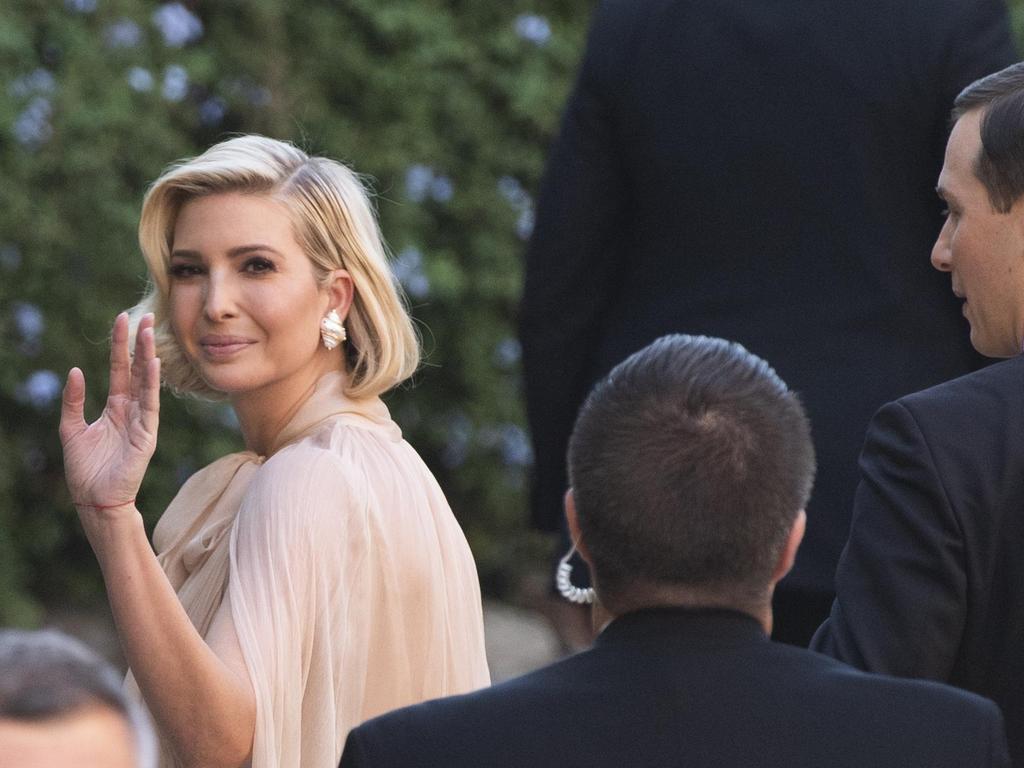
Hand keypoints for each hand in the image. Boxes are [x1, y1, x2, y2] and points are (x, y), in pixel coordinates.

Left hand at [60, 312, 160, 512]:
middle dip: (139, 343)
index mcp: (115, 408)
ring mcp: (142, 421)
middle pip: (138, 370)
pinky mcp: (147, 435)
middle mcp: (132, 410)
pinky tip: (152, 364)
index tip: (122, 320)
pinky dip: (151, 383)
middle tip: (144, 317)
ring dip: (148, 357)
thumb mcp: (71, 429)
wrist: (95, 500)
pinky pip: (151, 404)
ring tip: (148, 332)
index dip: (120, 346)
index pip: (121, 370)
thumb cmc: (85, 470)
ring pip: (147, 382)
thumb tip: (76, 371)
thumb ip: (73, 400)